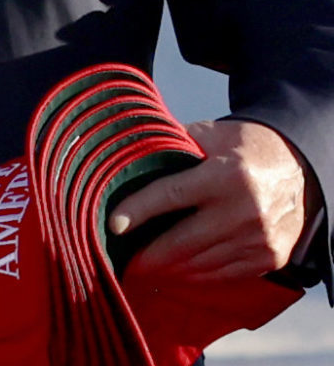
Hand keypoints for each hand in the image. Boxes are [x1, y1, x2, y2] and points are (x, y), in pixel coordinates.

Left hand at [110, 118, 317, 283]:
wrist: (300, 167)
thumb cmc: (244, 147)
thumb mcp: (212, 134)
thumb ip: (173, 142)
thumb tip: (128, 148)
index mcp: (225, 175)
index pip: (170, 195)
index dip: (138, 211)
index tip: (113, 226)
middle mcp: (244, 210)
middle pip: (182, 242)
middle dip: (147, 256)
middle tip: (121, 262)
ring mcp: (259, 239)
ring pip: (200, 264)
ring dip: (168, 271)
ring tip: (144, 270)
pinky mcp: (269, 257)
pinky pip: (224, 275)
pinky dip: (196, 278)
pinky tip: (176, 275)